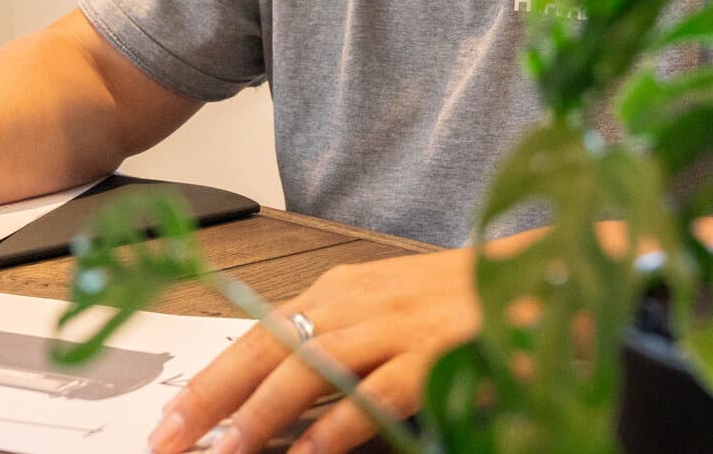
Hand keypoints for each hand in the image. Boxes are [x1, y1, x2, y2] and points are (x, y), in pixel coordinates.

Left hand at [148, 248, 479, 453]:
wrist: (544, 277)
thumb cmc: (459, 305)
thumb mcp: (385, 316)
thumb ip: (335, 348)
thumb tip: (277, 395)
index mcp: (339, 291)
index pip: (257, 336)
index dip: (209, 379)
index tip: (167, 419)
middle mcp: (356, 302)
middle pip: (266, 348)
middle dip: (212, 398)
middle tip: (170, 439)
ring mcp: (394, 326)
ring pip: (309, 370)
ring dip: (260, 416)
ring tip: (223, 453)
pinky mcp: (433, 355)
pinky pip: (372, 395)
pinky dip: (336, 426)